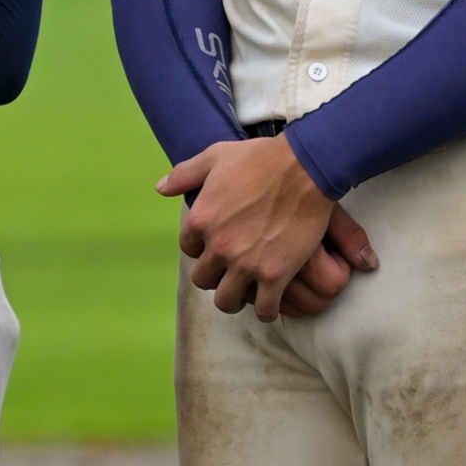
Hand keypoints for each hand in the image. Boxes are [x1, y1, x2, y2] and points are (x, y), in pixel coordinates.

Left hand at [160, 134, 377, 322]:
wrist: (304, 167)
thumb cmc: (260, 158)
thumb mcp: (215, 156)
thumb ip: (184, 174)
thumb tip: (161, 188)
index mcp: (201, 220)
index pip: (188, 249)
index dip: (203, 247)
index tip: (219, 243)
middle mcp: (219, 247)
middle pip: (203, 280)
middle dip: (215, 275)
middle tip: (231, 269)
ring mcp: (246, 264)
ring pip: (227, 302)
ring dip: (235, 298)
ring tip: (247, 290)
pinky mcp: (275, 275)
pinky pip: (264, 309)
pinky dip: (267, 309)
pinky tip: (271, 299)